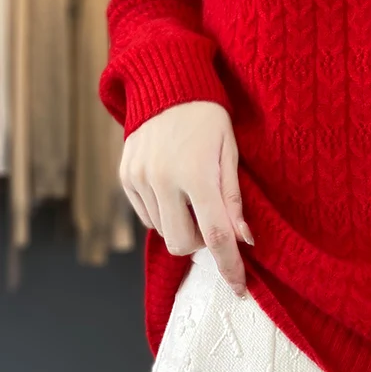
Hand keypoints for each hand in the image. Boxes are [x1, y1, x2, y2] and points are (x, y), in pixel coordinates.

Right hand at [119, 101, 253, 296]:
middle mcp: (164, 180)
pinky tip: (174, 189)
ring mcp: (140, 179)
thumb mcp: (230, 150)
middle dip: (202, 243)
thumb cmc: (208, 115)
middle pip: (183, 243)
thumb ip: (234, 197)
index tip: (240, 288)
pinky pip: (146, 215)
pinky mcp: (125, 176)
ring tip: (194, 197)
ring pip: (163, 231)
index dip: (229, 266)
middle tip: (213, 220)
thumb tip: (244, 239)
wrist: (167, 83)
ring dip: (183, 226)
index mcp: (197, 174)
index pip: (216, 235)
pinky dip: (163, 213)